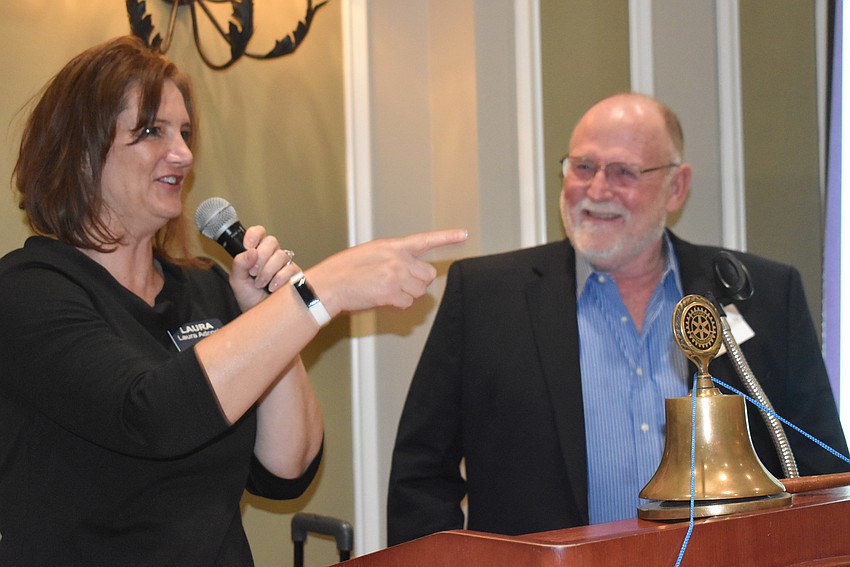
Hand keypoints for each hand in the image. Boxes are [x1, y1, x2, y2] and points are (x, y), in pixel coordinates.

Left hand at [229, 225, 298, 310]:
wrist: (260, 314)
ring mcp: (284, 265)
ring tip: (260, 284)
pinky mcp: (295, 275)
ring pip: (281, 255)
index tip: (248, 246)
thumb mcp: (237, 280)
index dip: (254, 235)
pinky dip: (278, 278)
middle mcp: (272, 256)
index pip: (259, 233)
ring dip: (267, 271)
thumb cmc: (249, 298)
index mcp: (257, 252)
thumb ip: (239, 264)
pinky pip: (290, 269)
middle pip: (271, 241)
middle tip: (253, 272)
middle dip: (260, 257)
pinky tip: (272, 287)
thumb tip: (251, 252)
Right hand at [305, 228, 467, 316]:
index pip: (425, 240)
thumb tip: (409, 271)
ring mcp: (396, 276)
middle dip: (418, 282)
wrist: (329, 284)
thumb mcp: (371, 253)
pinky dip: (397, 305)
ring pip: (419, 292)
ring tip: (385, 290)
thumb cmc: (345, 270)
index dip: (447, 237)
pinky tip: (381, 298)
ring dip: (406, 295)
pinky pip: (407, 304)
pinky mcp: (391, 293)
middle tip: (399, 283)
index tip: (464, 235)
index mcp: (393, 246)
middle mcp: (398, 259)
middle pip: (427, 275)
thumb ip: (394, 258)